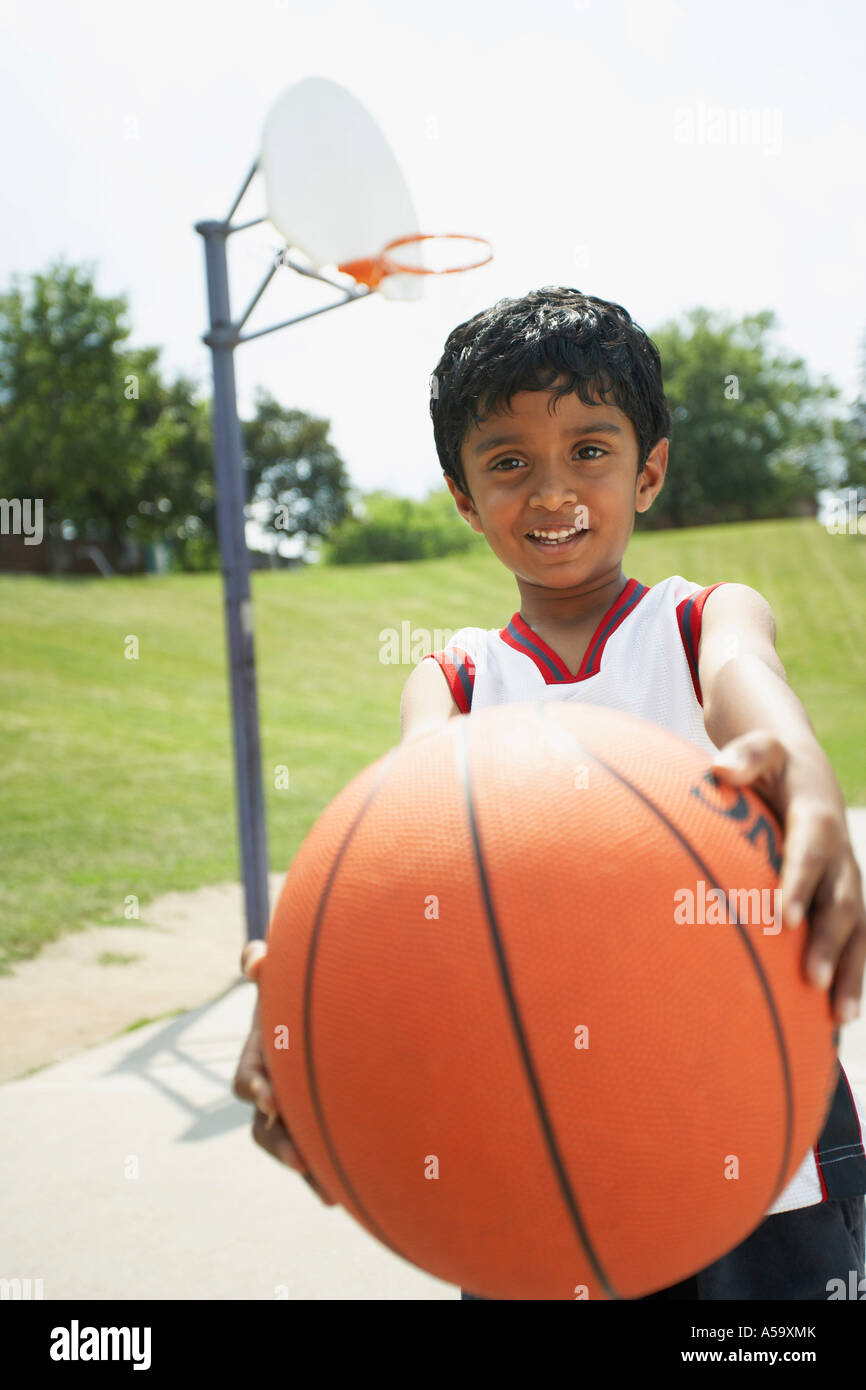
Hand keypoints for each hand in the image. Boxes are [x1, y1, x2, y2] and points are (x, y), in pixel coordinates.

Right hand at [232, 939, 336, 1204]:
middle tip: (298, 1158)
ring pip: (289, 1147)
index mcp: (260, 1059)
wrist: (331, 1012)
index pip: (247, 1081)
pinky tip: (345, 1193)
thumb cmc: (299, 991)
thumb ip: (264, 964)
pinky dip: (326, 1173)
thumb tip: (255, 957)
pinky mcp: (316, 1121)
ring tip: (328, 1192)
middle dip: (280, 1143)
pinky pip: (315, 1154)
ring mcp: (293, 1110)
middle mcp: (272, 1091)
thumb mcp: (282, 975)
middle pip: (264, 1128)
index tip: (271, 1097)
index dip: (256, 1090)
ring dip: (304, 1167)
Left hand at [710, 731, 865, 1025]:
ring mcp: (847, 878)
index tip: (782, 919)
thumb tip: (718, 768)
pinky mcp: (845, 897)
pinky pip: (856, 940)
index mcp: (817, 816)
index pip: (812, 851)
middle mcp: (840, 853)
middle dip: (829, 941)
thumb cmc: (771, 763)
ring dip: (851, 971)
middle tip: (812, 979)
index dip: (800, 883)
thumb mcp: (761, 749)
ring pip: (858, 929)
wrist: (806, 769)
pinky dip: (851, 976)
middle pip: (842, 900)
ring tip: (838, 1017)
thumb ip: (745, 757)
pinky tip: (836, 1018)